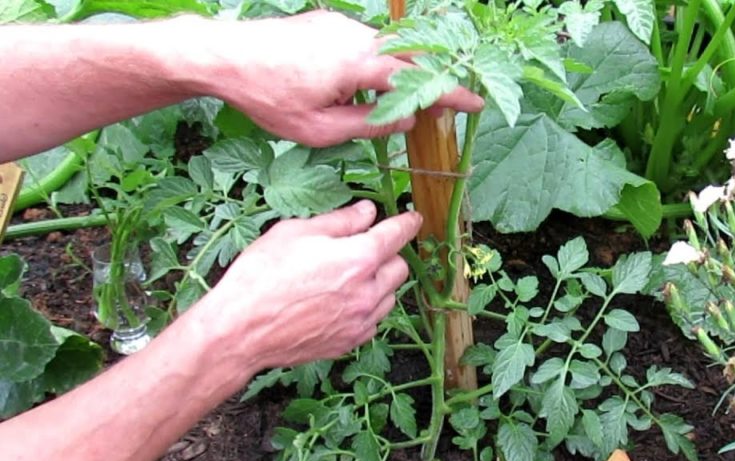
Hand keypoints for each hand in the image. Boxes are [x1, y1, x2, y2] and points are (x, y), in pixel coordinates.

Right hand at [199, 200, 419, 369]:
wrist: (240, 330)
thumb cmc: (261, 276)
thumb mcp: (296, 232)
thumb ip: (340, 221)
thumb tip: (367, 212)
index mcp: (359, 259)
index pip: (397, 235)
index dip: (407, 223)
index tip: (413, 218)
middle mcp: (367, 292)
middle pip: (399, 268)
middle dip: (388, 255)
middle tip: (362, 249)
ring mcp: (360, 321)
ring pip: (389, 297)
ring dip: (378, 284)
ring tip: (346, 278)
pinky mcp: (349, 343)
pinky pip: (372, 321)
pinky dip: (366, 309)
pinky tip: (340, 303)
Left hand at [200, 10, 483, 145]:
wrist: (223, 55)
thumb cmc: (267, 97)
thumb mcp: (319, 130)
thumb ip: (368, 127)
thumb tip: (405, 120)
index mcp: (360, 63)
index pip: (419, 79)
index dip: (451, 93)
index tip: (476, 102)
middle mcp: (357, 36)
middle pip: (409, 59)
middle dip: (429, 84)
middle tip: (442, 109)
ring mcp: (342, 24)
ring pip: (386, 51)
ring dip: (397, 76)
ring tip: (397, 105)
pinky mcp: (327, 21)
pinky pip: (363, 43)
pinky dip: (374, 64)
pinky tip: (361, 87)